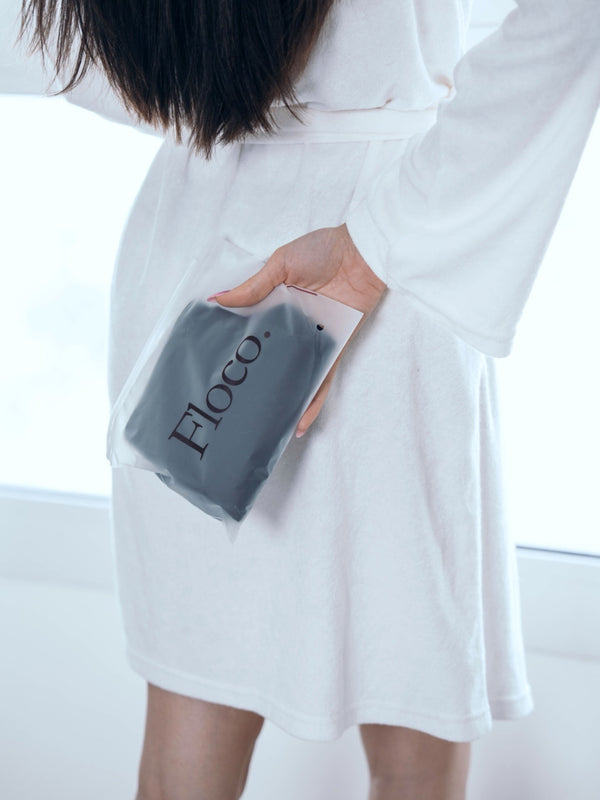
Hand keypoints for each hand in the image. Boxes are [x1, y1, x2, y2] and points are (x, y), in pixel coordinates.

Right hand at [210, 223, 386, 436]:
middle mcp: (293, 325)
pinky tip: (297, 423)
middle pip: (270, 357)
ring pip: (294, 375)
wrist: (362, 253)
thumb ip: (252, 287)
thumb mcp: (280, 264)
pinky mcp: (333, 349)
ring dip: (281, 398)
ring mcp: (313, 340)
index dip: (235, 346)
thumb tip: (217, 301)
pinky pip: (322, 380)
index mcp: (276, 303)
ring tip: (261, 425)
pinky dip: (311, 401)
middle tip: (231, 403)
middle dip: (254, 379)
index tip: (216, 366)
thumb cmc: (323, 250)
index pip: (251, 329)